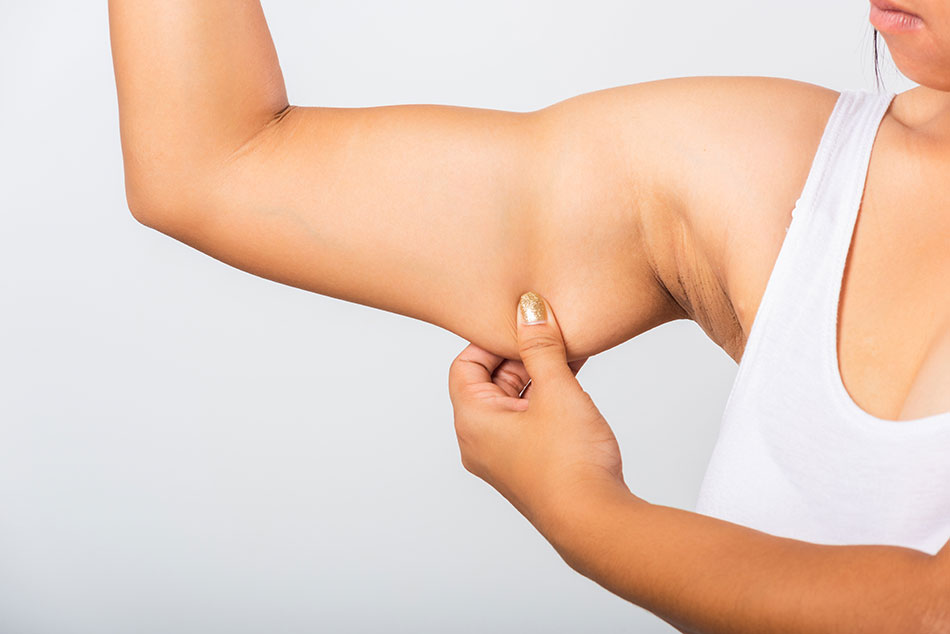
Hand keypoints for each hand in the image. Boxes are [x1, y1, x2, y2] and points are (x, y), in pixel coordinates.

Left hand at [447, 291, 627, 535]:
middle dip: (520, 356)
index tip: (524, 325)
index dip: (492, 340)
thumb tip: (528, 309)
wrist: (595, 522)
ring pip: (511, 402)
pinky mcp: (526, 466)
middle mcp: (478, 441)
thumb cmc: (569, 462)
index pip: (465, 364)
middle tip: (552, 337)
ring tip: (569, 357)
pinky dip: (544, 400)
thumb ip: (541, 346)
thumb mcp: (556, 391)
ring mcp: (501, 457)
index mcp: (472, 420)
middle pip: (488, 382)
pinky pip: (526, 422)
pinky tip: (573, 387)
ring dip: (537, 377)